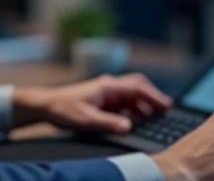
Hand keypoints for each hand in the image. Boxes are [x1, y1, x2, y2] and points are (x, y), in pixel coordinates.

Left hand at [12, 73, 171, 133]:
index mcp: (108, 87)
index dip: (154, 96)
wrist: (47, 105)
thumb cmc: (64, 108)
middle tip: (166, 110)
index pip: (137, 87)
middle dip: (153, 97)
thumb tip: (129, 126)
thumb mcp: (86, 120)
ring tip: (154, 117)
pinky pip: (123, 102)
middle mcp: (109, 87)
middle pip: (138, 87)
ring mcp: (106, 93)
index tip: (167, 105)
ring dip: (144, 104)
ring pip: (131, 95)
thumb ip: (108, 123)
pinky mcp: (103, 100)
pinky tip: (136, 119)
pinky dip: (134, 108)